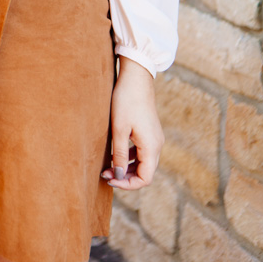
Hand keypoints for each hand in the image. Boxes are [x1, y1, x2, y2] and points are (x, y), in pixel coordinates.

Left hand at [101, 56, 163, 189]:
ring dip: (128, 168)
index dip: (127, 184)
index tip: (109, 179)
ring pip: (144, 163)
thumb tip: (119, 176)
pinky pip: (142, 152)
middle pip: (145, 173)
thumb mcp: (119, 129)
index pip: (145, 179)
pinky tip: (116, 153)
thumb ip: (119, 155)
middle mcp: (157, 145)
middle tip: (105, 174)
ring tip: (108, 166)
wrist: (136, 77)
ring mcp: (155, 138)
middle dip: (125, 177)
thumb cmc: (126, 101)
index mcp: (152, 147)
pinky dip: (131, 157)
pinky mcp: (150, 131)